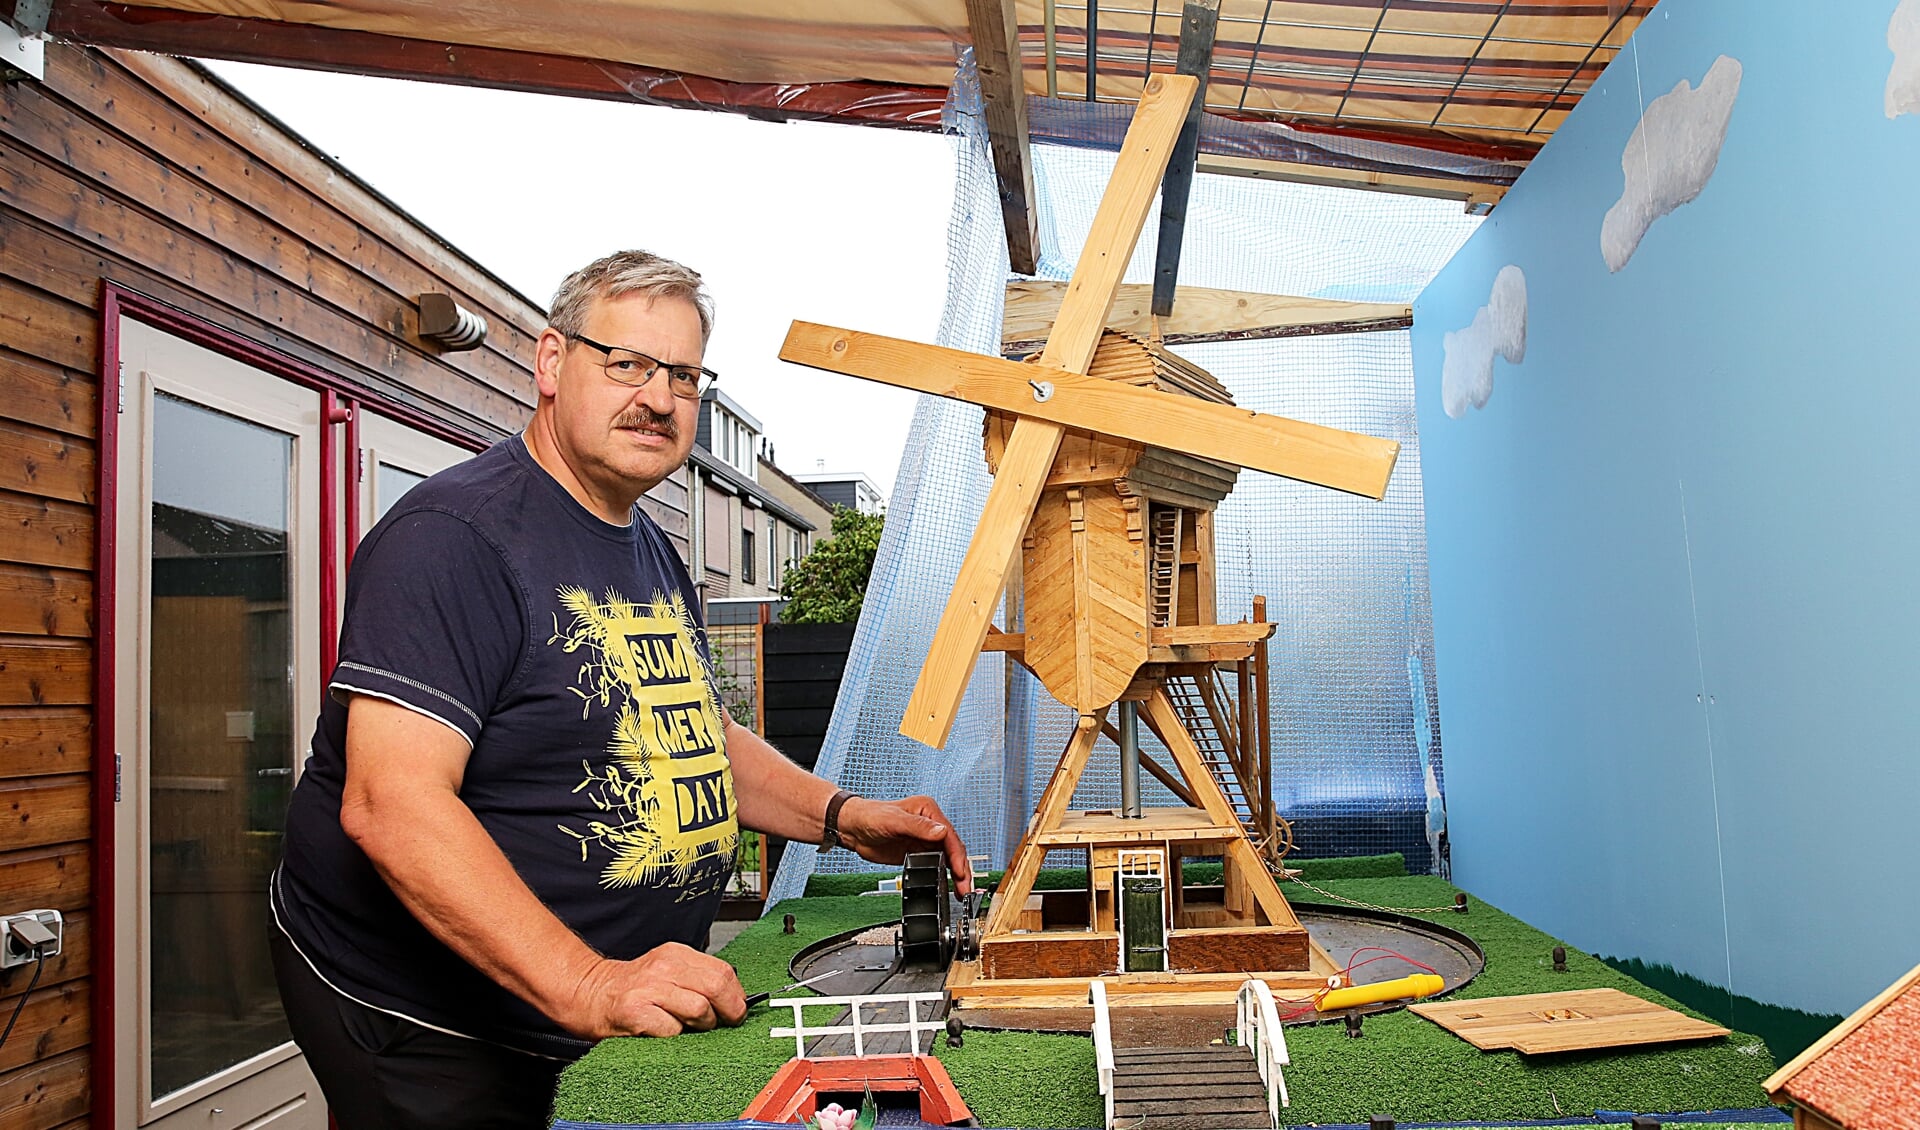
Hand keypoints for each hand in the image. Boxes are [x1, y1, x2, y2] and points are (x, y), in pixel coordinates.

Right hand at [563, 942, 746, 1038]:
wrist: (589, 993)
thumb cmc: (632, 990)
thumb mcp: (667, 972)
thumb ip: (697, 979)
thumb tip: (735, 1000)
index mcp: (676, 954)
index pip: (723, 971)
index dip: (736, 995)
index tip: (737, 1009)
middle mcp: (664, 967)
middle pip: (717, 987)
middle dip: (729, 1011)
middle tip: (725, 1023)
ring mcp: (650, 988)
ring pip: (700, 1009)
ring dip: (701, 1026)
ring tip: (689, 1027)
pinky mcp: (637, 1011)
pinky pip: (673, 1030)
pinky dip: (676, 1037)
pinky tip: (665, 1033)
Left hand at [838, 795, 972, 893]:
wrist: (852, 828)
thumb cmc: (869, 816)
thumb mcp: (894, 820)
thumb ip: (918, 827)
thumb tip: (941, 832)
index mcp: (928, 811)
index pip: (949, 834)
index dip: (957, 854)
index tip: (960, 871)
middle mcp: (929, 824)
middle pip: (953, 848)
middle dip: (960, 868)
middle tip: (965, 886)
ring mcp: (924, 839)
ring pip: (947, 858)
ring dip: (955, 874)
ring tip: (961, 890)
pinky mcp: (917, 852)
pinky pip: (936, 864)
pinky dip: (943, 875)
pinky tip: (947, 885)